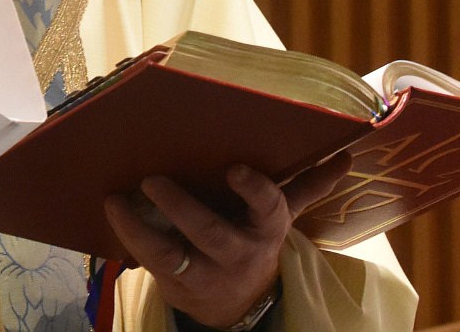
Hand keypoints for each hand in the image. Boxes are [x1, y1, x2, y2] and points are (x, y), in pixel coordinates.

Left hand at [103, 153, 350, 327]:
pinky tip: (112, 208)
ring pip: (172, 253)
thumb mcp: (280, 214)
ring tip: (118, 198)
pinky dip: (128, 235)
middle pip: (212, 233)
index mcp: (265, 226)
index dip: (253, 191)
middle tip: (152, 179)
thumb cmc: (252, 235)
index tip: (235, 169)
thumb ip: (308, 185)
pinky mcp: (175, 280)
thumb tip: (347, 157)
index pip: (268, 208)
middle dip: (182, 209)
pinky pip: (149, 261)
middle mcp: (237, 251)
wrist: (237, 302)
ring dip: (142, 227)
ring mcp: (204, 270)